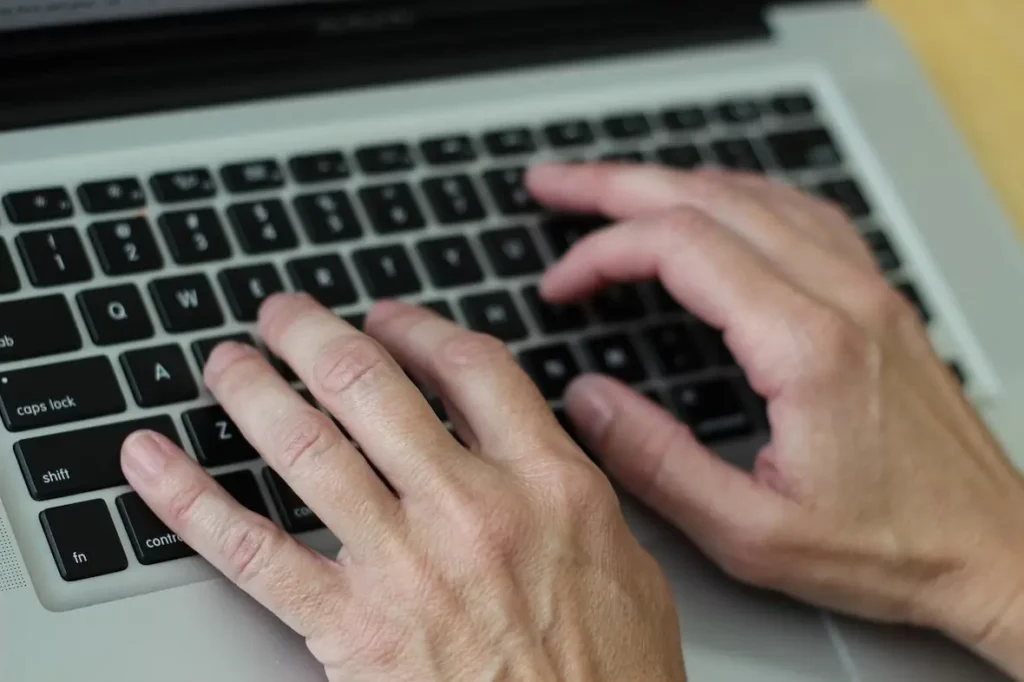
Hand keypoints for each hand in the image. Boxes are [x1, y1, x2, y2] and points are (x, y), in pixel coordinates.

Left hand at [120, 294, 685, 681]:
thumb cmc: (609, 674)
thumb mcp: (625, 560)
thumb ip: (574, 484)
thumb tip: (531, 433)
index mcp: (547, 483)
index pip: (468, 366)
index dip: (416, 326)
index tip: (387, 318)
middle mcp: (470, 508)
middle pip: (371, 385)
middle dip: (313, 335)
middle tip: (285, 317)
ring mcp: (404, 564)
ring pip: (305, 446)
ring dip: (250, 391)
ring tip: (225, 363)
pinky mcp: (350, 629)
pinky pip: (250, 550)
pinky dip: (188, 499)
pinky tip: (152, 462)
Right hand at [528, 163, 1023, 677]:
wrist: (993, 549)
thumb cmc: (890, 547)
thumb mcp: (750, 532)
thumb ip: (656, 462)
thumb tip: (587, 400)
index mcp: (806, 346)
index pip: (680, 247)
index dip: (601, 252)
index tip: (560, 285)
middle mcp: (841, 297)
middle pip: (707, 198)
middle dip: (613, 187)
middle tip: (552, 186)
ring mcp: (867, 288)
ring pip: (754, 195)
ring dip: (671, 182)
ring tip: (612, 187)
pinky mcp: (878, 297)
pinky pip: (801, 212)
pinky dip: (738, 194)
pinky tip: (713, 201)